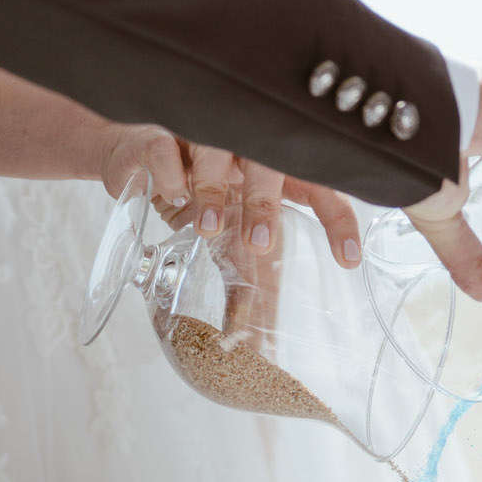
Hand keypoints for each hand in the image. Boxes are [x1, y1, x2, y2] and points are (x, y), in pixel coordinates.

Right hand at [95, 125, 361, 269]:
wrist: (134, 154)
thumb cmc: (196, 191)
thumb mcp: (225, 231)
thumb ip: (245, 277)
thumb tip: (258, 347)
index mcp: (277, 172)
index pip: (319, 189)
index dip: (337, 221)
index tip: (348, 259)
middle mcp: (247, 148)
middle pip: (269, 166)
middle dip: (266, 205)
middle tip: (259, 245)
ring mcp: (205, 136)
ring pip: (218, 151)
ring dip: (215, 190)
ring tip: (208, 227)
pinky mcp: (160, 135)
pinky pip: (166, 148)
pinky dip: (169, 174)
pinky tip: (170, 195)